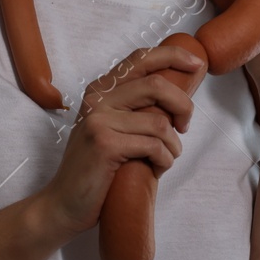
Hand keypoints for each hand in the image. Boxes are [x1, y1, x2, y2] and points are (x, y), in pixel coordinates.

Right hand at [35, 43, 203, 240]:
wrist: (64, 203)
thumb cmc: (96, 169)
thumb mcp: (112, 129)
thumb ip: (134, 110)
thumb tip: (178, 99)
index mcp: (101, 90)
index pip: (141, 58)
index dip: (173, 56)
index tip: (195, 65)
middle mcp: (98, 99)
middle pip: (157, 85)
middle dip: (183, 106)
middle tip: (184, 127)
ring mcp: (99, 120)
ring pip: (159, 122)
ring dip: (173, 145)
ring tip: (165, 159)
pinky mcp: (105, 144)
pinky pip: (153, 146)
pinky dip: (164, 160)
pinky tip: (156, 169)